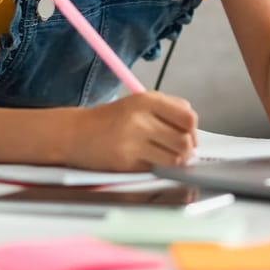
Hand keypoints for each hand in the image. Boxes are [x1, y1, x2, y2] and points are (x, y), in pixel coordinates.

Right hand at [68, 92, 197, 171]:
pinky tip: (146, 160)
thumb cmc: (112, 118)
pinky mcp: (126, 163)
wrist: (76, 133)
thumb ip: (168, 108)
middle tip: (182, 150)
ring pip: (174, 158)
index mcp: (147, 100)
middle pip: (184, 140)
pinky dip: (156, 167)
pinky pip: (155, 168)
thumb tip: (192, 127)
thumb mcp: (139, 102)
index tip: (190, 136)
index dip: (194, 130)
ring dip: (176, 160)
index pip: (188, 117)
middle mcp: (141, 119)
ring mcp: (133, 143)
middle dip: (188, 148)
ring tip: (167, 157)